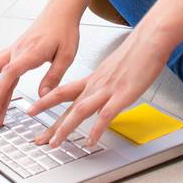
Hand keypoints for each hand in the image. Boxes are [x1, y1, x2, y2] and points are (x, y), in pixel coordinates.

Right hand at [0, 4, 81, 126]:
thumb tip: (42, 96)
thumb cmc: (64, 31)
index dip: (1, 87)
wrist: (60, 11)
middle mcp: (19, 49)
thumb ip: (53, 77)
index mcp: (32, 51)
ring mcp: (14, 49)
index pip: (10, 71)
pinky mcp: (15, 49)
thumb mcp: (67, 56)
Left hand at [27, 25, 170, 149]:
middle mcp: (96, 85)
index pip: (63, 91)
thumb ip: (104, 83)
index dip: (45, 102)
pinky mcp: (122, 95)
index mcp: (93, 79)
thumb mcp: (114, 68)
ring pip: (80, 110)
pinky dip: (96, 130)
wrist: (150, 40)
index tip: (32, 110)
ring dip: (66, 128)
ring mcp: (108, 90)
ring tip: (55, 143)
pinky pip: (105, 115)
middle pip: (67, 105)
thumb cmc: (136, 53)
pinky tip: (91, 141)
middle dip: (50, 124)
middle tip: (37, 138)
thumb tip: (99, 95)